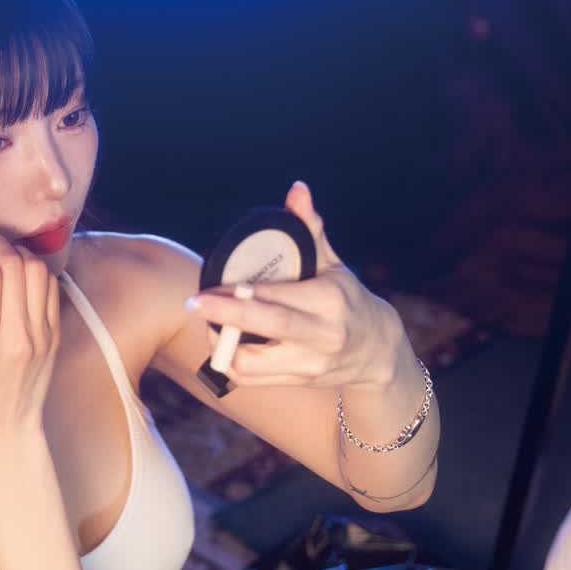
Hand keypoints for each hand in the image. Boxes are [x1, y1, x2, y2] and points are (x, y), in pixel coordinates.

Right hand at [0, 230, 60, 440]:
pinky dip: (35, 272)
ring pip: (38, 273)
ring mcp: (43, 338)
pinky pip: (50, 289)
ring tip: (2, 256)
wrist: (5, 426)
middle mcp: (19, 339)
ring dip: (18, 254)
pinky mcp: (55, 336)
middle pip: (15, 268)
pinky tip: (18, 274)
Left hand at [186, 182, 401, 389]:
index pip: (279, 294)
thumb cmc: (346, 299)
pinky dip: (230, 362)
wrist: (376, 352)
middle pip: (269, 326)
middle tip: (194, 303)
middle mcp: (322, 333)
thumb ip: (310, 229)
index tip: (210, 285)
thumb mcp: (333, 265)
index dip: (241, 291)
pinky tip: (223, 343)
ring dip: (223, 344)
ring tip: (210, 323)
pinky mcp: (298, 381)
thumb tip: (297, 189)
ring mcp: (310, 363)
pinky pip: (252, 379)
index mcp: (329, 299)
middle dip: (227, 315)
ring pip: (254, 362)